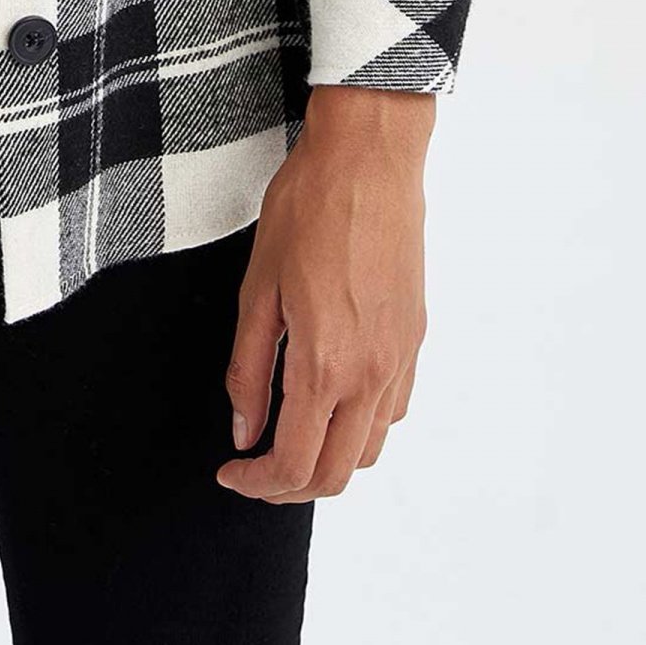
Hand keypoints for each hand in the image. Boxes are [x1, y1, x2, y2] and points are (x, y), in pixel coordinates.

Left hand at [215, 88, 434, 502]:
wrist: (369, 158)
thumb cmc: (307, 208)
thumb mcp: (257, 288)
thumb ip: (248, 369)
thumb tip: (244, 431)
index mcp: (325, 364)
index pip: (295, 464)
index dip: (257, 484)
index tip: (230, 474)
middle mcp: (372, 374)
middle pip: (337, 474)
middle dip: (290, 486)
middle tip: (253, 468)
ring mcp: (401, 358)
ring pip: (370, 449)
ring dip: (328, 460)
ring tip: (288, 435)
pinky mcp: (415, 338)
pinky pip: (392, 410)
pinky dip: (360, 427)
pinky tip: (330, 399)